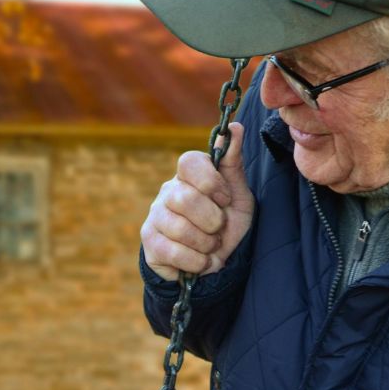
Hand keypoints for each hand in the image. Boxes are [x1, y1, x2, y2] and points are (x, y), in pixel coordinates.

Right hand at [140, 121, 254, 280]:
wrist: (215, 262)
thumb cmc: (226, 224)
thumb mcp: (238, 195)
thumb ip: (234, 163)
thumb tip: (235, 127)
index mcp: (189, 176)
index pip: (188, 161)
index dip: (211, 183)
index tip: (225, 199)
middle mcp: (167, 191)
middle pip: (185, 198)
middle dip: (212, 221)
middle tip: (219, 229)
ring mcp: (155, 216)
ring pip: (180, 228)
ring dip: (206, 244)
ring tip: (210, 246)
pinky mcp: (149, 242)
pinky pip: (173, 252)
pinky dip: (196, 262)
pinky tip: (201, 261)